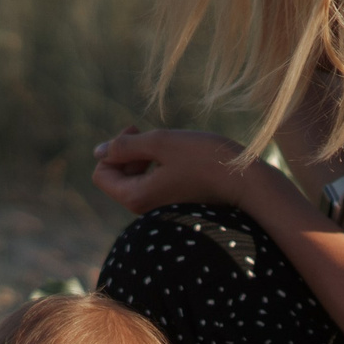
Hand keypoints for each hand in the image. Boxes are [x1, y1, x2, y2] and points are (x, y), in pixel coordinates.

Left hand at [91, 126, 251, 215]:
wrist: (245, 182)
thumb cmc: (205, 159)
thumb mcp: (161, 143)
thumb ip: (125, 146)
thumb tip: (98, 151)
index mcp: (135, 197)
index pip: (101, 173)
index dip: (112, 150)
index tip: (137, 134)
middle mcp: (144, 209)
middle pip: (116, 176)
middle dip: (127, 153)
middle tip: (151, 135)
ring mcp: (159, 208)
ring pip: (135, 178)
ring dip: (144, 157)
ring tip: (169, 148)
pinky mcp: (174, 204)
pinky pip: (153, 182)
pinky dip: (158, 166)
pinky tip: (179, 158)